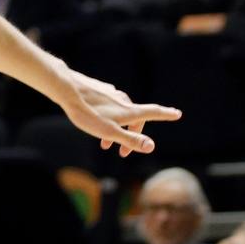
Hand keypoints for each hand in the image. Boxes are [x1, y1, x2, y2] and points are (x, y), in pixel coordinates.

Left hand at [59, 69, 181, 156]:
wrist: (67, 90)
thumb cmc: (88, 114)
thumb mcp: (110, 132)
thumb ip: (130, 140)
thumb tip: (151, 146)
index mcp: (129, 110)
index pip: (154, 112)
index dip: (167, 114)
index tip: (177, 113)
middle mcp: (123, 100)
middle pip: (135, 117)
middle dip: (131, 135)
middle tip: (121, 153)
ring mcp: (111, 93)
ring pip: (120, 113)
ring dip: (116, 129)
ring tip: (104, 143)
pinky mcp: (98, 90)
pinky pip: (108, 105)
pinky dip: (107, 117)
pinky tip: (96, 119)